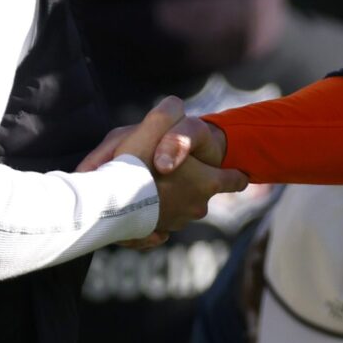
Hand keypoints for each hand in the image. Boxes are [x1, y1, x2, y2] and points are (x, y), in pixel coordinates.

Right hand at [77, 97, 245, 242]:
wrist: (107, 200)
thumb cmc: (136, 162)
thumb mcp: (155, 124)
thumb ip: (169, 111)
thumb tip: (175, 106)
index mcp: (207, 182)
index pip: (236, 180)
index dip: (234, 174)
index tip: (232, 172)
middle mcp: (196, 207)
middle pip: (201, 194)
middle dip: (189, 184)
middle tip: (168, 171)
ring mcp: (175, 223)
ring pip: (177, 210)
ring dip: (166, 200)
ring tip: (145, 188)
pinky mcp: (151, 236)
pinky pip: (155, 227)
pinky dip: (148, 219)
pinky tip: (135, 209)